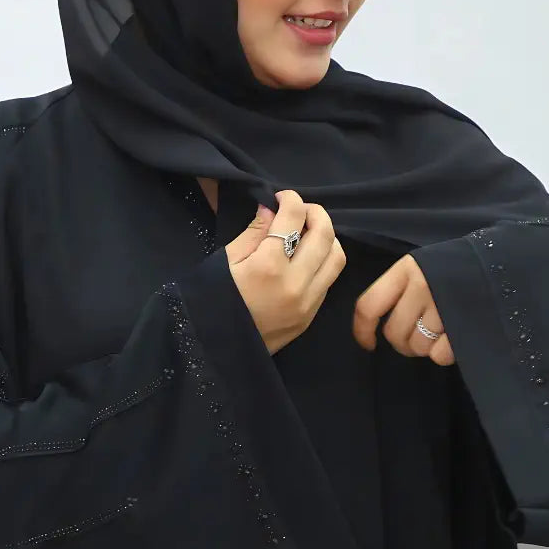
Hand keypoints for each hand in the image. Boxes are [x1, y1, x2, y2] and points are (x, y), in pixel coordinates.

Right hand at [226, 190, 345, 355]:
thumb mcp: (226, 261)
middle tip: (301, 210)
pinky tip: (306, 258)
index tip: (282, 197)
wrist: (216, 351)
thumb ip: (254, 232)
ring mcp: (308, 303)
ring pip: (337, 258)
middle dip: (316, 213)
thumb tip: (273, 207)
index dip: (291, 199)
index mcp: (268, 267)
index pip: (293, 217)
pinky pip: (329, 281)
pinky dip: (323, 262)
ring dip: (327, 238)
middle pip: (325, 235)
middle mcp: (295, 284)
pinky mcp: (311, 317)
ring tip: (307, 234)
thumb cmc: (212, 300)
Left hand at [352, 254, 455, 365]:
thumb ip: (402, 290)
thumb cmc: (460, 269)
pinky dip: (445, 353)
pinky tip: (456, 338)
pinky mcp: (462, 325)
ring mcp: (442, 306)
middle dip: (403, 344)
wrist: (507, 263)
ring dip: (426, 348)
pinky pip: (439, 354)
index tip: (368, 344)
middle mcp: (421, 286)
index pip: (369, 305)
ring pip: (416, 346)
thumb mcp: (426, 268)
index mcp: (406, 270)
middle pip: (394, 333)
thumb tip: (379, 328)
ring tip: (441, 334)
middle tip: (418, 338)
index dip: (363, 330)